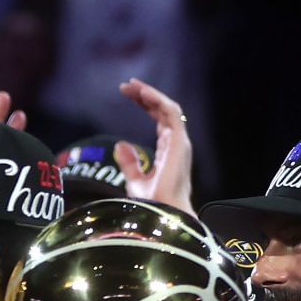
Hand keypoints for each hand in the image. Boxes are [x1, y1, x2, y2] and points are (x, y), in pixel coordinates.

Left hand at [115, 78, 194, 213]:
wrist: (161, 214)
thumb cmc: (152, 204)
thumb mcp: (135, 181)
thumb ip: (130, 163)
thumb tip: (120, 145)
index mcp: (168, 151)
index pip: (159, 120)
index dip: (145, 105)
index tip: (128, 95)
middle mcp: (176, 144)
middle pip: (162, 111)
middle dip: (145, 96)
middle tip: (126, 86)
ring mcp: (179, 142)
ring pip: (168, 108)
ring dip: (150, 94)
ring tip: (132, 86)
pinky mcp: (179, 142)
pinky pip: (171, 113)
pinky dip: (158, 100)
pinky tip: (143, 93)